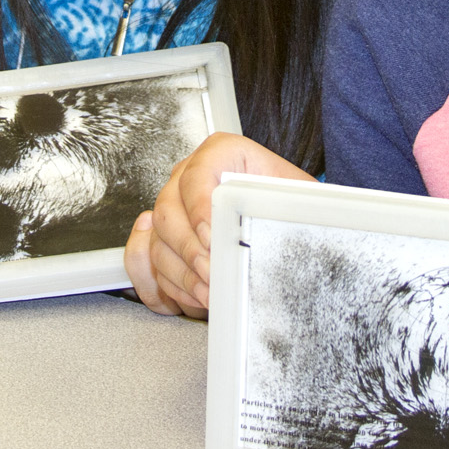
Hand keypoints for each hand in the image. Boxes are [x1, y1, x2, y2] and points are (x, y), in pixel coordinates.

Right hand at [123, 132, 312, 317]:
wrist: (286, 218)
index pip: (196, 175)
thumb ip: (282, 204)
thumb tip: (274, 222)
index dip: (200, 209)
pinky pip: (155, 261)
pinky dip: (175, 284)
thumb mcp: (294, 197)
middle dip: (190, 250)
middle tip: (212, 273)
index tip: (212, 239)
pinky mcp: (168, 234)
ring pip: (158, 240)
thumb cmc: (289, 203)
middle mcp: (190, 175)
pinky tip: (198, 295)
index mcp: (221, 154)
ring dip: (183, 273)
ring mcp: (174, 205)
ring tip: (209, 291)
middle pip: (168, 210)